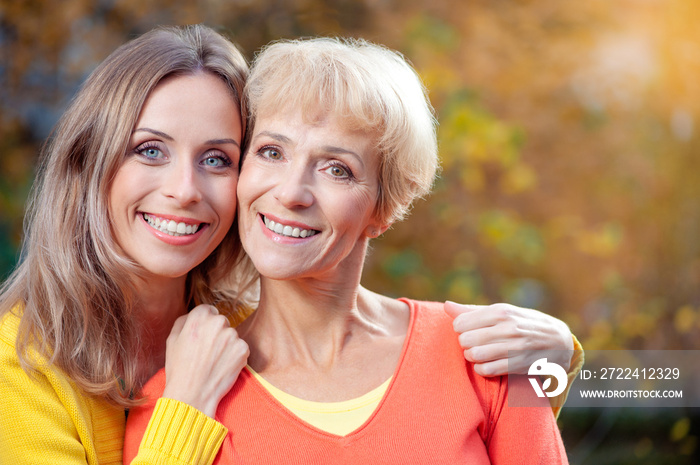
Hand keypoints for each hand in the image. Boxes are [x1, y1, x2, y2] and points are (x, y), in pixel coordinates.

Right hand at [162, 304, 248, 416]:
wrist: (192, 395)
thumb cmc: (179, 369)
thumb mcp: (172, 340)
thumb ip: (183, 321)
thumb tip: (193, 314)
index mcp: (199, 316)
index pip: (208, 310)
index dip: (205, 324)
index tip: (202, 337)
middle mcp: (217, 322)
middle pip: (222, 321)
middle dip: (216, 333)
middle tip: (207, 352)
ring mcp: (232, 335)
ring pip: (231, 335)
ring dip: (226, 345)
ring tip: (214, 361)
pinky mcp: (243, 349)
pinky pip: (241, 348)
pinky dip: (235, 356)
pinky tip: (223, 366)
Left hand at [444, 301, 573, 376]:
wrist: (558, 341)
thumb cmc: (523, 323)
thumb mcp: (502, 311)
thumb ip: (472, 310)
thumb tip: (446, 305)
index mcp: (501, 311)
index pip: (460, 322)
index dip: (460, 328)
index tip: (469, 329)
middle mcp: (507, 327)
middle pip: (465, 340)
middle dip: (466, 343)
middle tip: (474, 343)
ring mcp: (513, 347)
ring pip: (474, 355)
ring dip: (472, 357)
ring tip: (479, 353)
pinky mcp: (517, 365)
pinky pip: (486, 370)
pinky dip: (482, 369)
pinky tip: (488, 364)